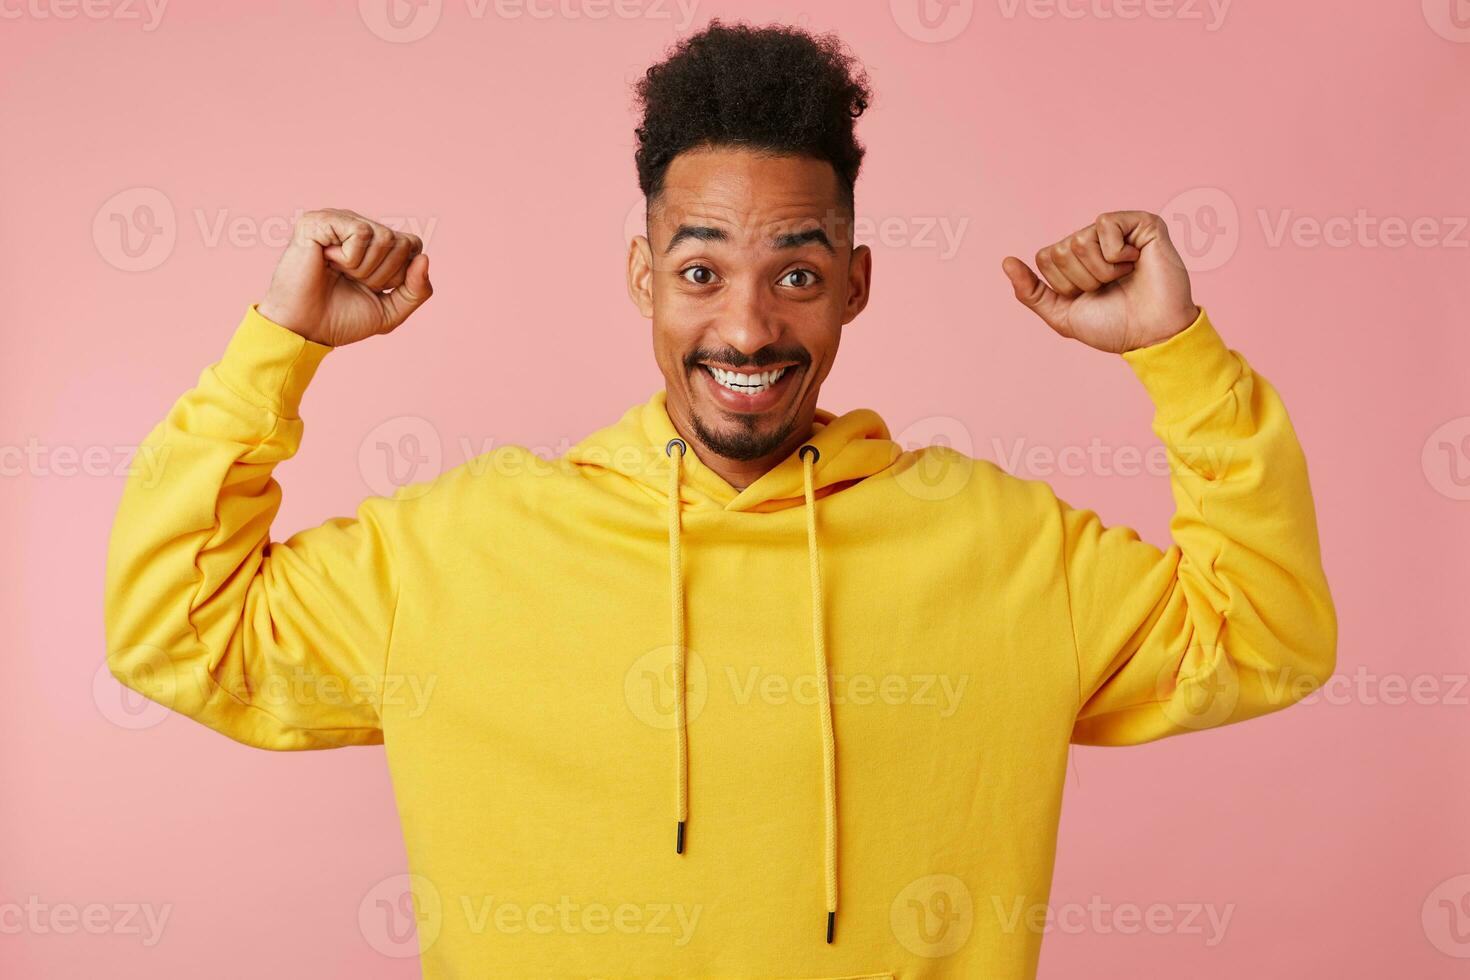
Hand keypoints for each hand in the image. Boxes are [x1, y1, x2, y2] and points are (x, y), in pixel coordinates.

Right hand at [257, 208, 432, 346]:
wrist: (306, 329)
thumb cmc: (342, 318)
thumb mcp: (391, 310)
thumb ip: (417, 290)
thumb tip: (424, 258)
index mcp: (375, 244)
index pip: (413, 245)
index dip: (400, 275)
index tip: (374, 288)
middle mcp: (358, 227)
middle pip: (402, 241)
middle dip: (383, 274)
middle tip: (353, 281)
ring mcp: (338, 220)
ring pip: (384, 236)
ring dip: (365, 268)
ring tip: (339, 272)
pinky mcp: (319, 220)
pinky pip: (361, 232)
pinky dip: (350, 258)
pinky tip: (327, 261)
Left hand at [1002, 211, 1198, 353]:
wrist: (1150, 335)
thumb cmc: (1112, 327)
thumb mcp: (1062, 315)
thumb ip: (1031, 293)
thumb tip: (1006, 262)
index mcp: (1075, 260)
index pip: (1045, 258)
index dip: (1063, 284)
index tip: (1089, 296)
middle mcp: (1094, 241)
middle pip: (1061, 250)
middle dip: (1083, 279)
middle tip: (1109, 287)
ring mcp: (1118, 231)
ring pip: (1080, 240)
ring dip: (1101, 270)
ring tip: (1124, 277)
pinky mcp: (1141, 223)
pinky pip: (1105, 224)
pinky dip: (1116, 253)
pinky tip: (1136, 261)